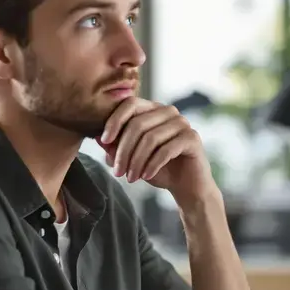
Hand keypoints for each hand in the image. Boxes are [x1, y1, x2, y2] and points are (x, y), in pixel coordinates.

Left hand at [98, 97, 213, 201]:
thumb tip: (98, 137)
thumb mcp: (131, 158)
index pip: (130, 104)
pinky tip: (146, 176)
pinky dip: (152, 165)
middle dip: (123, 150)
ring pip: (151, 138)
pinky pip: (166, 149)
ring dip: (136, 161)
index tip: (104, 141)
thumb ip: (116, 147)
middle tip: (118, 172)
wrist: (186, 186)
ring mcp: (182, 123)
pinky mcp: (192, 138)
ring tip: (130, 178)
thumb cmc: (156, 169)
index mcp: (152, 109)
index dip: (115, 120)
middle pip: (138, 124)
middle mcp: (168, 111)